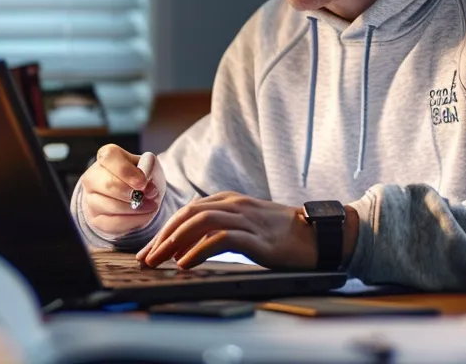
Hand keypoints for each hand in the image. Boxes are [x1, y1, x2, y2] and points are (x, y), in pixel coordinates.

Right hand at [79, 145, 163, 237]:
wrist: (136, 196)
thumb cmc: (140, 176)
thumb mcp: (149, 166)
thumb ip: (149, 167)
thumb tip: (146, 179)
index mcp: (105, 157)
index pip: (109, 157)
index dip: (127, 171)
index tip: (143, 182)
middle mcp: (92, 177)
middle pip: (108, 184)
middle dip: (133, 193)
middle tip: (151, 196)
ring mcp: (90, 199)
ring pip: (111, 206)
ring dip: (136, 208)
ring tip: (152, 206)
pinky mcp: (95, 219)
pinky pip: (113, 222)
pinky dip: (133, 220)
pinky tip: (144, 215)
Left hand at [137, 192, 352, 270]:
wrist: (319, 236)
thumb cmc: (283, 235)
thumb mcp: (248, 226)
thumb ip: (222, 229)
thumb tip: (189, 247)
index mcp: (230, 201)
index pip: (188, 212)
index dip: (165, 230)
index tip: (149, 251)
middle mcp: (235, 205)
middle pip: (188, 215)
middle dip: (162, 237)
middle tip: (146, 259)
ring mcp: (247, 220)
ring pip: (200, 222)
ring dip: (174, 242)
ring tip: (159, 262)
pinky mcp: (257, 238)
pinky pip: (222, 239)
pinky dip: (199, 250)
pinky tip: (186, 263)